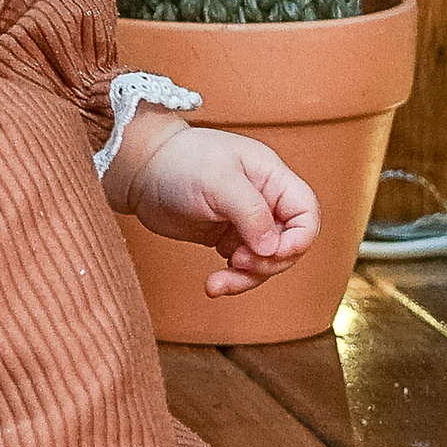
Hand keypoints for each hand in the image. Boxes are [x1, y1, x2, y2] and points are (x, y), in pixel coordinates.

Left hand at [119, 122, 318, 296]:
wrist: (141, 170)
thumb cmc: (180, 162)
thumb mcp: (218, 181)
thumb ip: (251, 212)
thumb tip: (272, 249)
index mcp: (272, 178)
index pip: (306, 213)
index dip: (300, 238)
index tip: (274, 252)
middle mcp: (265, 201)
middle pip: (289, 244)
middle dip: (268, 262)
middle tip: (238, 262)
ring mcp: (246, 222)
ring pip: (266, 261)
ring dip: (247, 278)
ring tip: (219, 281)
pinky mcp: (227, 238)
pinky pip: (242, 267)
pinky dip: (231, 280)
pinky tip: (212, 285)